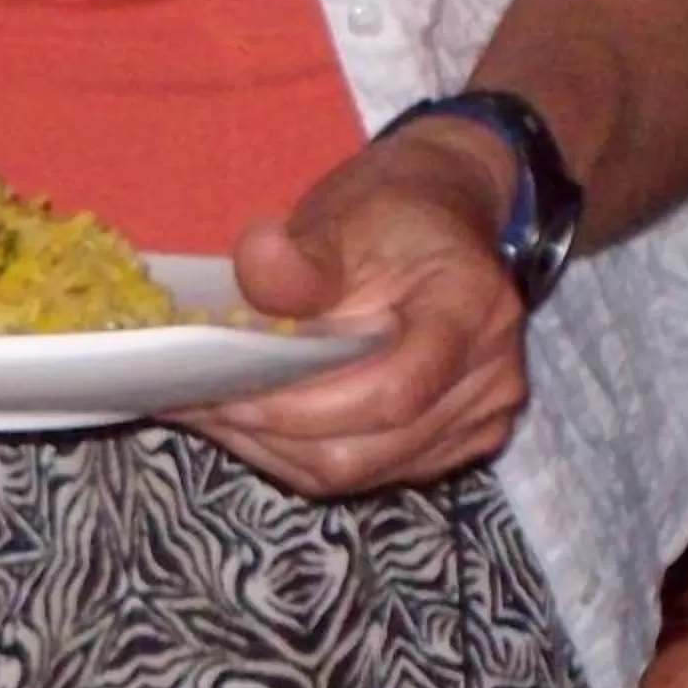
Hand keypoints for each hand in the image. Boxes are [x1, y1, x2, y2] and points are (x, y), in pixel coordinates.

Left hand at [169, 125, 528, 496]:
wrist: (444, 220)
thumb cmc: (392, 215)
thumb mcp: (344, 214)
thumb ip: (302, 256)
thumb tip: (257, 263)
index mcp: (472, 308)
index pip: (392, 390)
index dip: (303, 407)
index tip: (228, 393)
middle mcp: (490, 376)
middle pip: (370, 446)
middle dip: (274, 434)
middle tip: (197, 406)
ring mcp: (478, 419)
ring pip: (361, 471)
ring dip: (276, 451)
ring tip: (212, 415)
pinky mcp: (454, 444)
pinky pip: (367, 473)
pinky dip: (300, 456)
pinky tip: (254, 427)